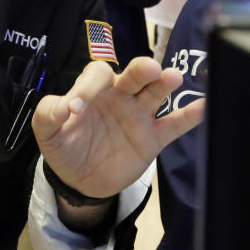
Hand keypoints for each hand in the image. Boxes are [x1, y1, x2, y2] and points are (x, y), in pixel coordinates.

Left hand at [32, 57, 204, 198]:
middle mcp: (121, 95)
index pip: (98, 74)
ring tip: (173, 77)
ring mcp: (139, 115)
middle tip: (149, 69)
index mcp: (94, 89)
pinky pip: (173, 124)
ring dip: (164, 84)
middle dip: (142, 69)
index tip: (76, 108)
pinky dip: (189, 116)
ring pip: (155, 93)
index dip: (88, 86)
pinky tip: (203, 105)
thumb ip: (49, 114)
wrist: (80, 180)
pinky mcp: (153, 138)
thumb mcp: (46, 131)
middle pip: (134, 75)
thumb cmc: (64, 145)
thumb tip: (63, 107)